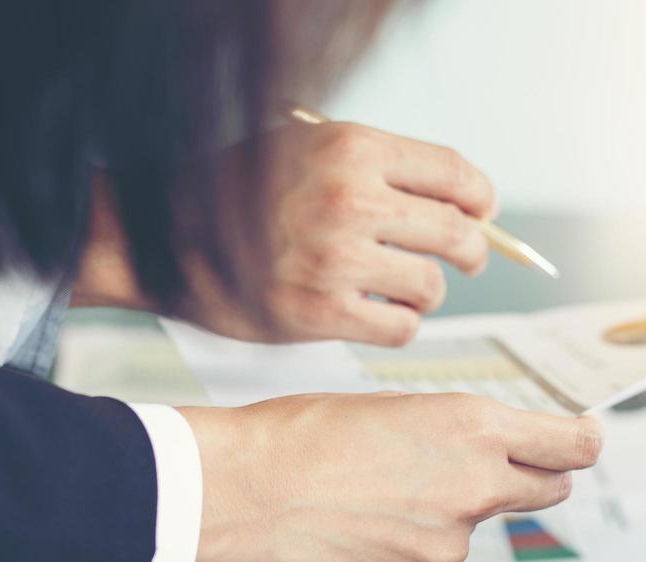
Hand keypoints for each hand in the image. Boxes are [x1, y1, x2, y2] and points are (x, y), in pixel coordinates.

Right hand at [72, 122, 497, 346]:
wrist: (161, 236)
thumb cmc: (233, 193)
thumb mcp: (302, 149)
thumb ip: (370, 167)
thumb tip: (454, 201)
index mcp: (351, 148)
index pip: (453, 173)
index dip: (480, 198)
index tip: (484, 213)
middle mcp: (350, 199)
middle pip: (455, 232)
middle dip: (470, 251)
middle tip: (464, 260)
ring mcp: (337, 259)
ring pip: (430, 286)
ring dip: (426, 293)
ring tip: (404, 291)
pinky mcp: (320, 313)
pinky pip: (399, 327)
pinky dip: (399, 325)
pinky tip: (379, 315)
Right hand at [180, 393, 601, 561]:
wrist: (248, 488)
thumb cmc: (305, 434)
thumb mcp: (397, 407)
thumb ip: (458, 430)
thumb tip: (488, 446)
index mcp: (473, 426)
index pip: (572, 446)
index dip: (580, 443)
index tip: (580, 441)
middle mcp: (474, 485)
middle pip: (547, 489)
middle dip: (532, 476)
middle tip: (491, 462)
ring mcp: (448, 541)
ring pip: (476, 524)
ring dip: (453, 509)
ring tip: (386, 488)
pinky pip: (435, 556)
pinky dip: (414, 541)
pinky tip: (368, 520)